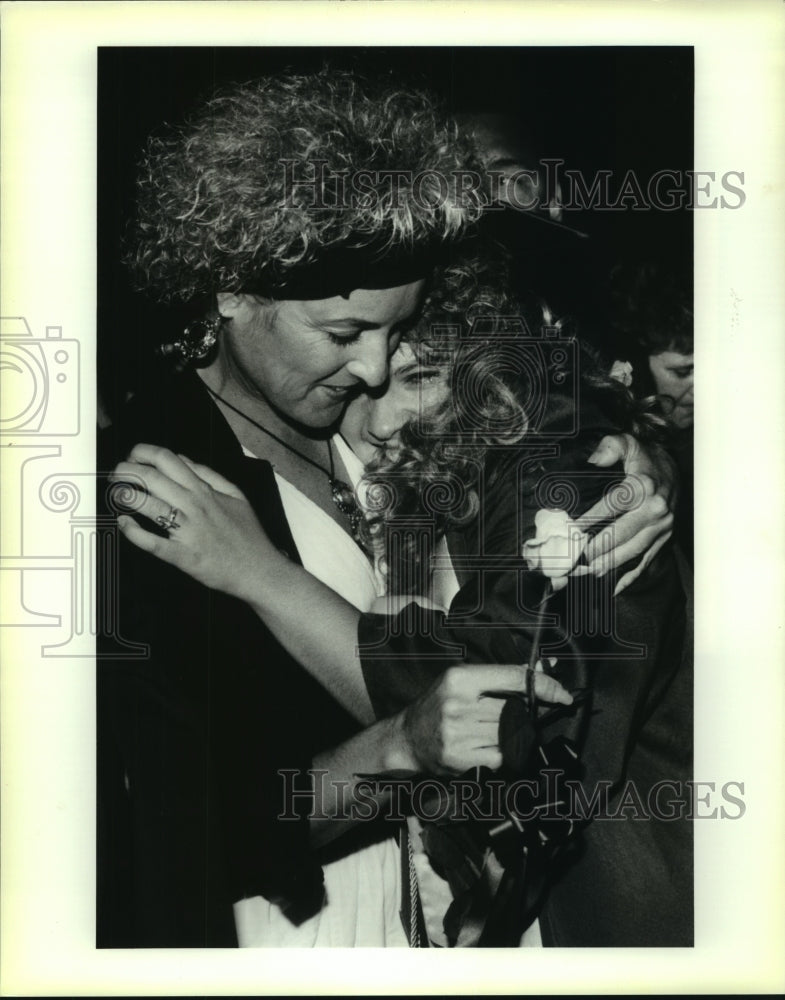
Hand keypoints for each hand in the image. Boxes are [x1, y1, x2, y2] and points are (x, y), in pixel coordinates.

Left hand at [111, 443, 273, 600]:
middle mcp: (194, 506)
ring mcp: (188, 531)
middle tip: (116, 475)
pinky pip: (152, 542)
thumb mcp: (236, 495)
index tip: (133, 456)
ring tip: (116, 495)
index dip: (143, 453)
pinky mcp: (183, 556)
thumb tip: (183, 459)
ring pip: (148, 505)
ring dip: (124, 496)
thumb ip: (209, 475)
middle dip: (125, 471)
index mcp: (204, 490)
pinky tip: (124, 524)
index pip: (167, 460)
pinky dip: (133, 532)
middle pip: (151, 478)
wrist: (259, 570)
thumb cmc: (248, 536)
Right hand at [390, 662, 571, 776]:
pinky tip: (486, 746)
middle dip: (524, 713)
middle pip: (515, 709)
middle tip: (519, 715)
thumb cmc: (439, 705)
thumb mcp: (463, 681)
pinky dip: (502, 752)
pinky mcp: (460, 759)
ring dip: (512, 733)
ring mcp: (458, 734)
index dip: (544, 686)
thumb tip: (543, 668)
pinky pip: (500, 755)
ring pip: (510, 733)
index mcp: (459, 678)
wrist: (406, 740)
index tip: (563, 695)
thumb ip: (501, 676)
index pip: (513, 678)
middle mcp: (458, 705)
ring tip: (494, 730)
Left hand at [581, 433, 676, 595]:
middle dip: (598, 548)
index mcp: (643, 486)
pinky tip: (614, 588)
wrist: (674, 468)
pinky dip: (631, 576)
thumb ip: (609, 447)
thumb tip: (594, 460)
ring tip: (588, 573)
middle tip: (576, 559)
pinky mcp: (664, 539)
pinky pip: (647, 561)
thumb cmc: (644, 457)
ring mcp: (662, 527)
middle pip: (622, 533)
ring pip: (634, 551)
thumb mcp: (627, 443)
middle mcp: (655, 509)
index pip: (612, 505)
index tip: (571, 531)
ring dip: (610, 564)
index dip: (591, 518)